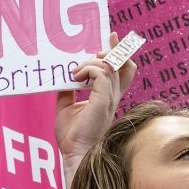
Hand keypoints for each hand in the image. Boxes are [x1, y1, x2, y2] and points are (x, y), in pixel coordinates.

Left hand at [53, 57, 124, 177]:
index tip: (113, 37)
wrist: (73, 152)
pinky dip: (87, 69)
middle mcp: (112, 96)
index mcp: (107, 97)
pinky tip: (75, 77)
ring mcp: (110, 97)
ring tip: (75, 72)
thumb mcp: (67, 105)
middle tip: (98, 47)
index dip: (120, 53)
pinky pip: (101, 73)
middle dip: (115, 49)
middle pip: (126, 65)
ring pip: (110, 65)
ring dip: (91, 61)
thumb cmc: (71, 135)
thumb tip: (62, 76)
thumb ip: (68, 90)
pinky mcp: (103, 100)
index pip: (122, 71)